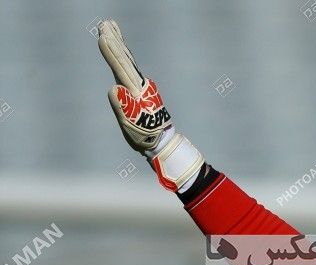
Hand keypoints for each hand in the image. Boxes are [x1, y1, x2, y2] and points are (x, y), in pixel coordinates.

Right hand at [98, 19, 203, 191]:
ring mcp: (139, 86)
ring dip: (118, 44)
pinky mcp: (138, 89)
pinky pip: (128, 68)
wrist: (162, 141)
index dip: (112, 52)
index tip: (104, 36)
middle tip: (106, 23)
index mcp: (137, 92)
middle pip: (125, 59)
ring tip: (110, 29)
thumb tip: (114, 90)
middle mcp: (139, 85)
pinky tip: (119, 51)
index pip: (122, 68)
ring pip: (127, 61)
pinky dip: (122, 56)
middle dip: (115, 41)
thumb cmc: (146, 136)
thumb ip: (123, 108)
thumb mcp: (132, 126)